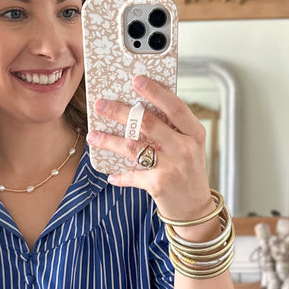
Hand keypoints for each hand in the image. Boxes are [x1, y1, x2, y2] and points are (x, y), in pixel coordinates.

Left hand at [88, 74, 213, 225]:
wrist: (195, 208)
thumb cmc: (188, 172)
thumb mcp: (190, 147)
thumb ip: (173, 129)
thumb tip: (139, 108)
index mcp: (194, 134)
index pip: (175, 107)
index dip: (156, 92)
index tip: (137, 80)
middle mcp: (184, 148)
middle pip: (148, 123)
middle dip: (120, 112)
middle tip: (101, 104)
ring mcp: (171, 167)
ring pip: (133, 147)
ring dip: (109, 140)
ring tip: (93, 135)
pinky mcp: (158, 185)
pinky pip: (132, 175)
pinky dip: (119, 175)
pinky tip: (109, 174)